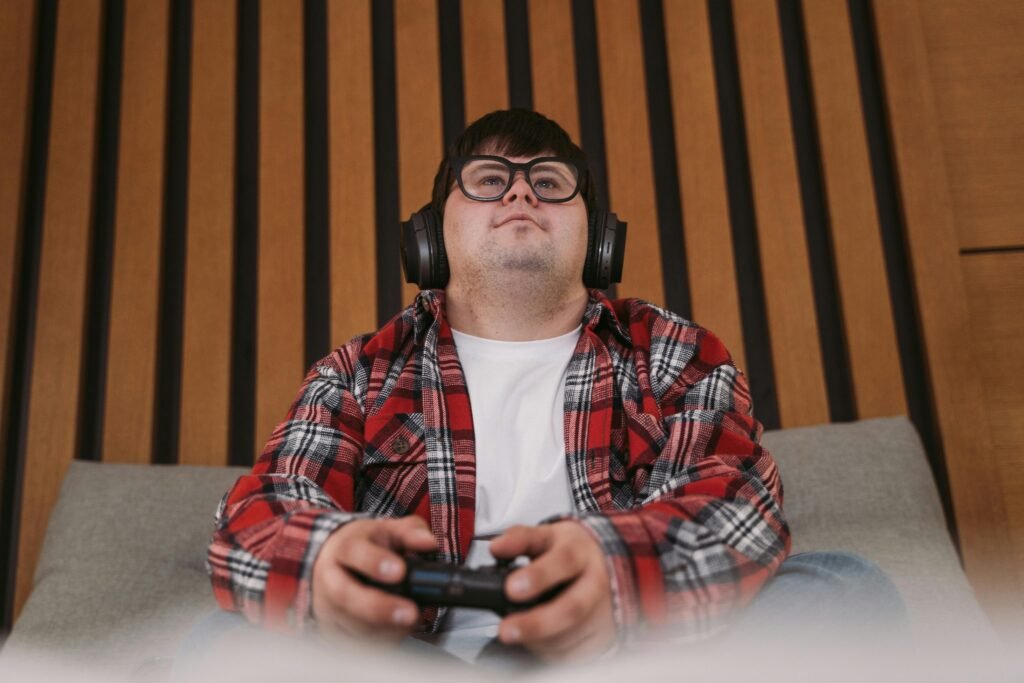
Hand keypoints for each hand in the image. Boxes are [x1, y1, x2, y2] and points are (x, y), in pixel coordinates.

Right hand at [311, 515, 436, 642]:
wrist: (331, 562)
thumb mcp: (387, 531)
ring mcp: (328, 607)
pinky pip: (355, 643)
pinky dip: (381, 641)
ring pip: (352, 624)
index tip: (400, 571)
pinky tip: (398, 631)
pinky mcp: (332, 630)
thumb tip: (428, 544)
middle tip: (410, 613)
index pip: (354, 552)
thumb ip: (411, 533)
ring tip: (411, 622)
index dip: (375, 563)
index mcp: (343, 547)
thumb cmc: (364, 546)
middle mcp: (329, 578)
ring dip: (386, 629)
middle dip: (380, 607)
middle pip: (346, 595)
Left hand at [490, 521, 615, 661]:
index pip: (563, 561)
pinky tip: (538, 641)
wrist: (605, 567)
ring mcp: (603, 613)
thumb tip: (497, 547)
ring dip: (538, 640)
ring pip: (571, 636)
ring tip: (515, 632)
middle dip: (536, 624)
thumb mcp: (547, 536)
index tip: (511, 588)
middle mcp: (596, 583)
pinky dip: (550, 652)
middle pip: (572, 608)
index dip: (538, 576)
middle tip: (506, 630)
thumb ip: (520, 539)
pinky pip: (574, 654)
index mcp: (580, 552)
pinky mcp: (603, 637)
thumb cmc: (570, 553)